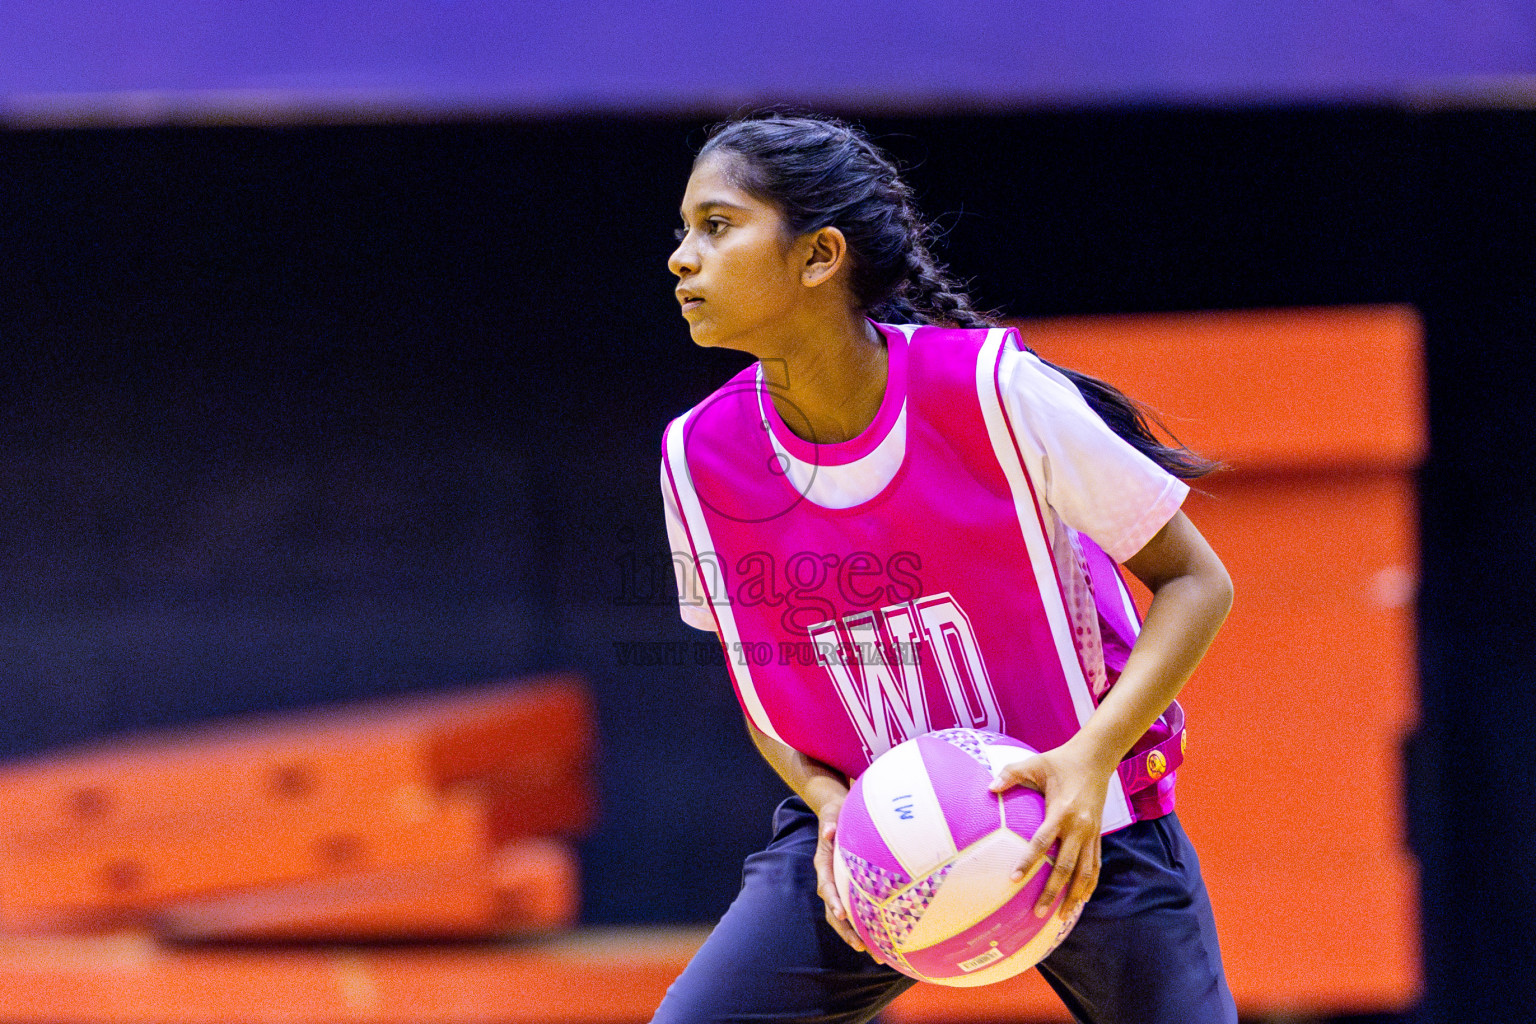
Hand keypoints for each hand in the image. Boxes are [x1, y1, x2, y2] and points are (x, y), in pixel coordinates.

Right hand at [811, 793, 867, 953]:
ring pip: (844, 915)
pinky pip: (855, 909)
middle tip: (860, 945)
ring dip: (855, 934)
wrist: (834, 812)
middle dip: (845, 929)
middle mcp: (830, 877)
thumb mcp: (831, 813)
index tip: (841, 913)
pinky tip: (882, 938)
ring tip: (874, 953)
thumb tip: (829, 831)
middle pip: (833, 909)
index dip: (833, 900)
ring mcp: (839, 884)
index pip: (826, 885)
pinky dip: (865, 924)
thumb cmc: (835, 812)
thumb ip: (829, 822)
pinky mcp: (850, 887)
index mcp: (823, 863)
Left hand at [988, 739, 1114, 919]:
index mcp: (1061, 811)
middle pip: (1066, 866)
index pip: (1043, 841)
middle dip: (1053, 891)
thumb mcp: (1034, 763)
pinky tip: (1081, 900)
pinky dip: (1089, 884)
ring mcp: (1091, 833)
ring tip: (1061, 917)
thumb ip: (1011, 774)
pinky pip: (1095, 865)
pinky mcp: (1098, 835)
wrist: (1095, 758)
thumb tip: (989, 788)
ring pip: (1085, 872)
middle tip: (1039, 912)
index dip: (1028, 860)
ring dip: (1074, 895)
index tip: (1015, 879)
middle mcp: (1078, 826)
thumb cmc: (1059, 761)